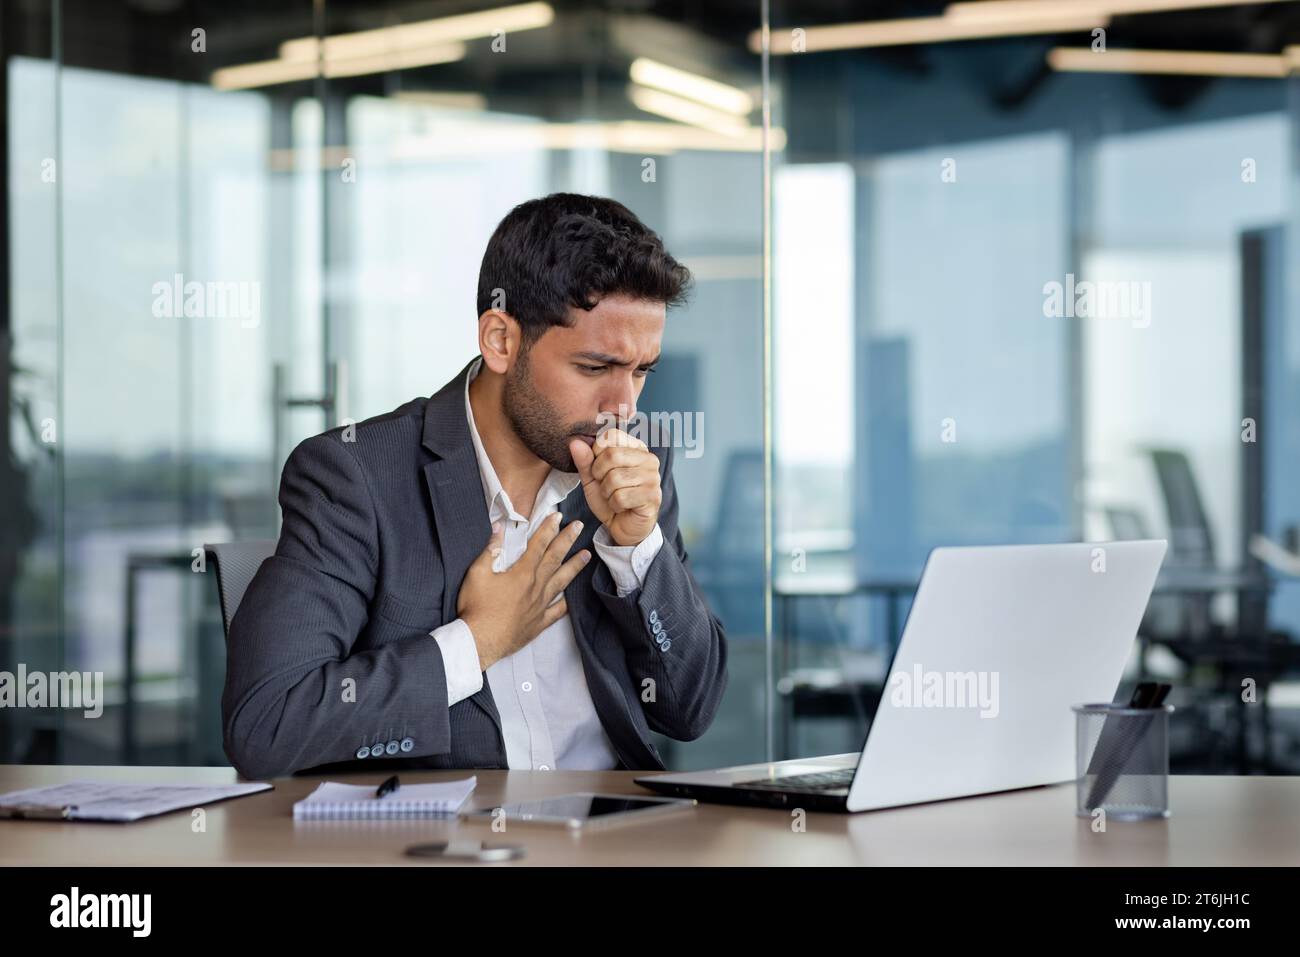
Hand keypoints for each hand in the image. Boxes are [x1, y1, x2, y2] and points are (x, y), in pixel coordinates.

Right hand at [456, 513, 589, 669]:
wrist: (480, 641)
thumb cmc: (477, 607)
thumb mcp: (477, 573)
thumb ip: (491, 550)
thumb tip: (499, 528)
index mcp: (522, 573)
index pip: (539, 545)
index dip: (548, 529)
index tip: (558, 517)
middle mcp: (535, 587)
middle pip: (555, 559)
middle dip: (567, 540)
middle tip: (579, 527)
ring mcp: (539, 606)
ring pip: (561, 582)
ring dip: (574, 567)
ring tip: (587, 555)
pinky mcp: (538, 623)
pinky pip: (557, 611)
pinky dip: (565, 604)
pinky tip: (572, 598)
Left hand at [569, 428, 661, 546]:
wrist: (623, 525)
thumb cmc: (610, 498)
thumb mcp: (592, 478)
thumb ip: (584, 460)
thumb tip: (575, 442)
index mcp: (635, 447)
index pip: (610, 435)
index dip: (596, 453)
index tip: (600, 468)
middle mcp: (649, 458)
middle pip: (611, 455)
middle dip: (599, 474)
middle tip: (605, 485)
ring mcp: (653, 477)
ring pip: (615, 478)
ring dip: (606, 492)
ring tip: (613, 496)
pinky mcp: (653, 495)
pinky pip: (621, 497)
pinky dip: (615, 505)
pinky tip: (622, 506)